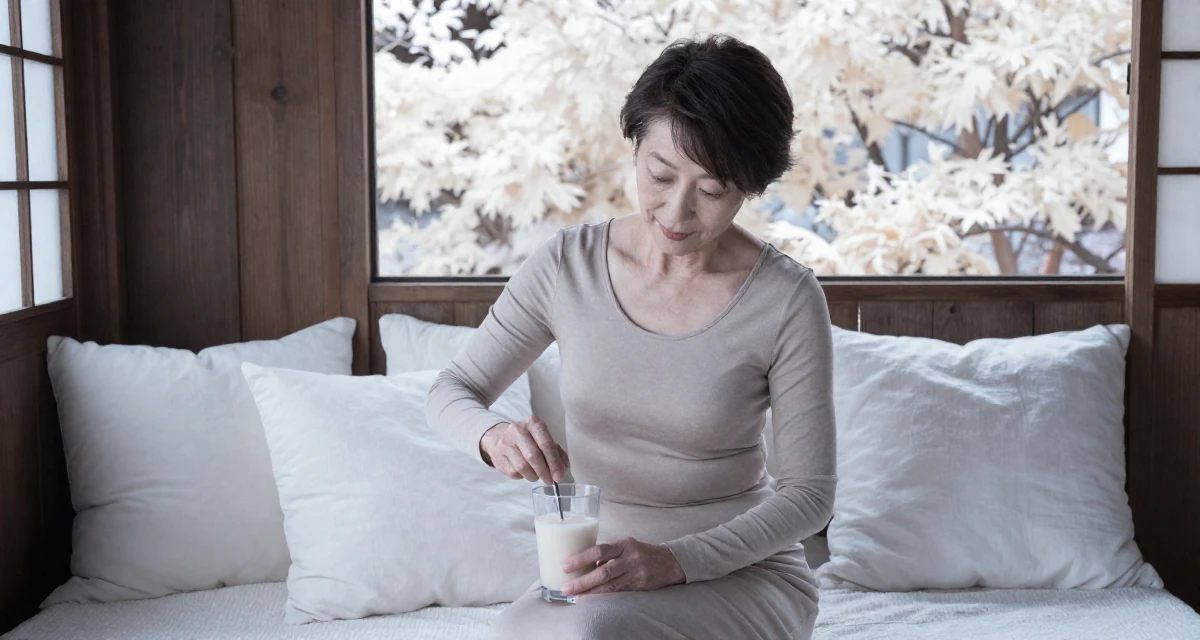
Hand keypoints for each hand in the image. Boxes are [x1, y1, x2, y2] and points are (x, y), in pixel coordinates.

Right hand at [479, 415, 568, 483]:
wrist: (499, 437)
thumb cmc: (528, 439)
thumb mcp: (543, 439)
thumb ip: (556, 453)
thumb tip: (562, 470)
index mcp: (533, 423)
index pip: (546, 444)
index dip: (554, 462)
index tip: (558, 475)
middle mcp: (518, 430)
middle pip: (533, 456)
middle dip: (544, 472)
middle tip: (550, 480)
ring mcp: (506, 443)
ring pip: (522, 466)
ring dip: (533, 476)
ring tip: (537, 476)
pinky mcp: (497, 456)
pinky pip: (513, 472)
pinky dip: (522, 476)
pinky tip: (525, 472)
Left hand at [560, 537, 685, 595]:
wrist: (670, 562)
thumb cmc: (642, 553)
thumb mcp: (626, 546)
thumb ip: (608, 553)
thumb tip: (583, 563)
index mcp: (624, 544)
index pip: (600, 550)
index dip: (581, 558)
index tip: (565, 565)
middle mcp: (630, 558)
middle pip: (603, 571)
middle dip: (582, 580)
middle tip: (566, 586)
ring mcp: (636, 573)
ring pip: (610, 584)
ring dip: (590, 591)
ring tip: (574, 595)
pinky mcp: (639, 585)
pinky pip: (618, 592)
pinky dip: (603, 596)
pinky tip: (591, 598)